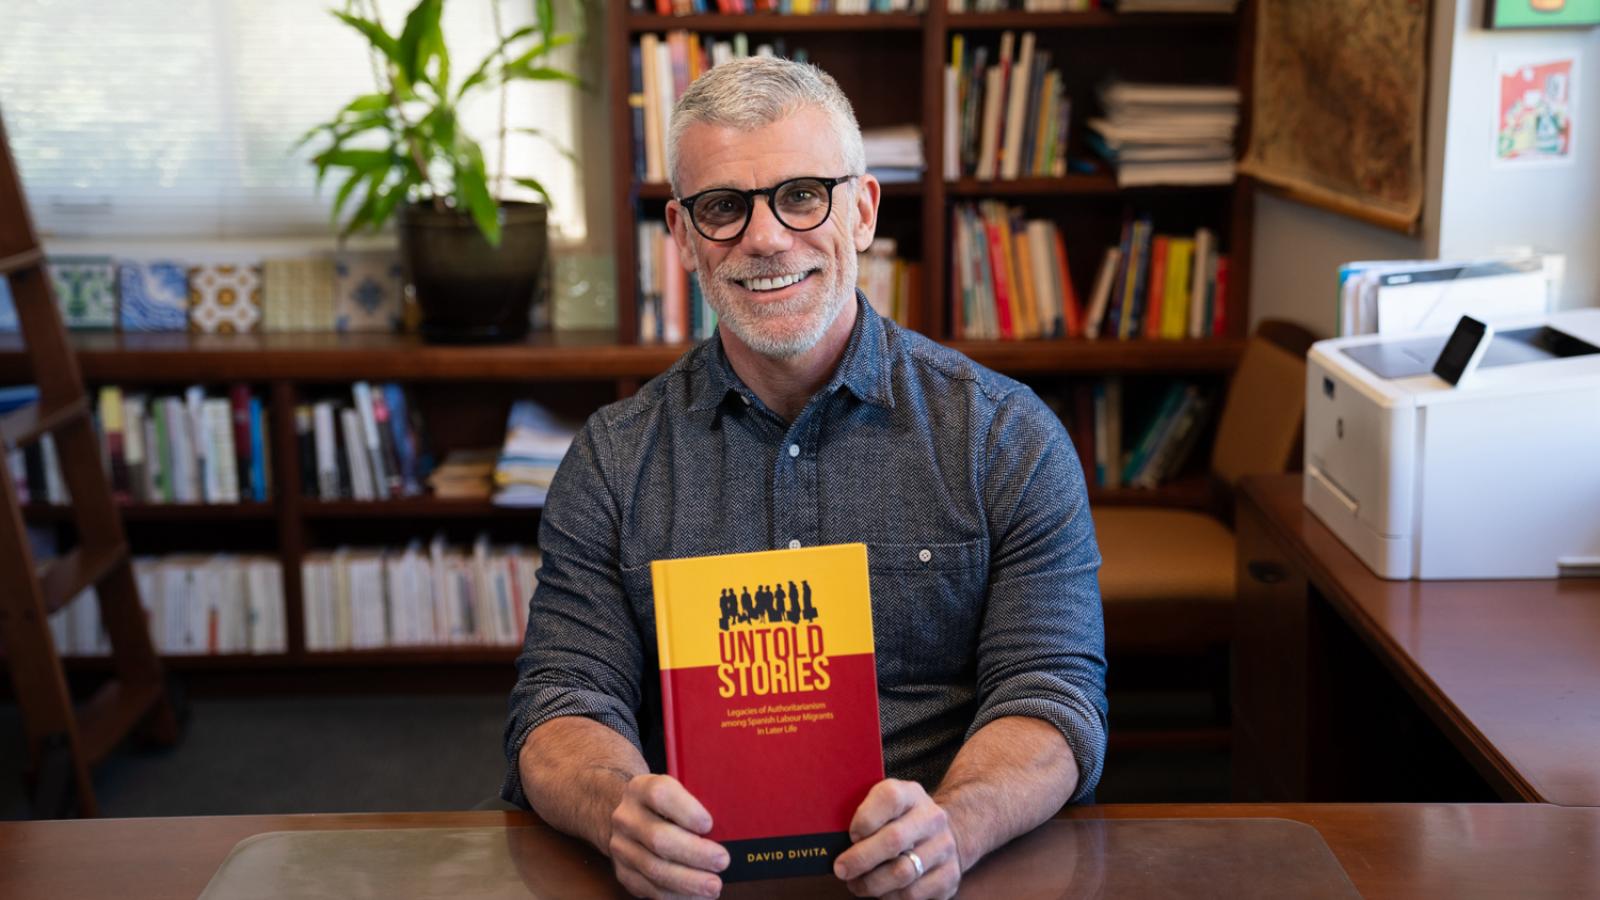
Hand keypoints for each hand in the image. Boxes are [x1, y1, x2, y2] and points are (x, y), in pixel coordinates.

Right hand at [608, 773, 728, 898]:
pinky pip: (650, 889)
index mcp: (642, 789)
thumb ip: (699, 802)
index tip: (708, 825)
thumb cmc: (666, 806)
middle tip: (722, 861)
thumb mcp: (677, 792)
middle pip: (659, 837)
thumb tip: (731, 826)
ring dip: (688, 881)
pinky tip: (697, 896)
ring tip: (713, 886)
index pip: (660, 795)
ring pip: (654, 868)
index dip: (686, 811)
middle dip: (694, 853)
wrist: (629, 817)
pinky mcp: (623, 872)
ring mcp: (621, 847)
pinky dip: (676, 895)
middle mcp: (627, 817)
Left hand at [832, 779, 960, 899]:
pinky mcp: (949, 876)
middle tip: (841, 870)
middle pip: (894, 840)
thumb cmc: (900, 821)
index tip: (850, 835)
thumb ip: (864, 815)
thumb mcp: (885, 806)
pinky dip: (890, 897)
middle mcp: (932, 818)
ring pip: (903, 873)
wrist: (944, 834)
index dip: (866, 818)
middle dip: (861, 859)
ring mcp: (944, 848)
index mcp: (911, 794)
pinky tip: (880, 893)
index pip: (889, 798)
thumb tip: (830, 839)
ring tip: (856, 885)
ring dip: (872, 883)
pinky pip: (914, 894)